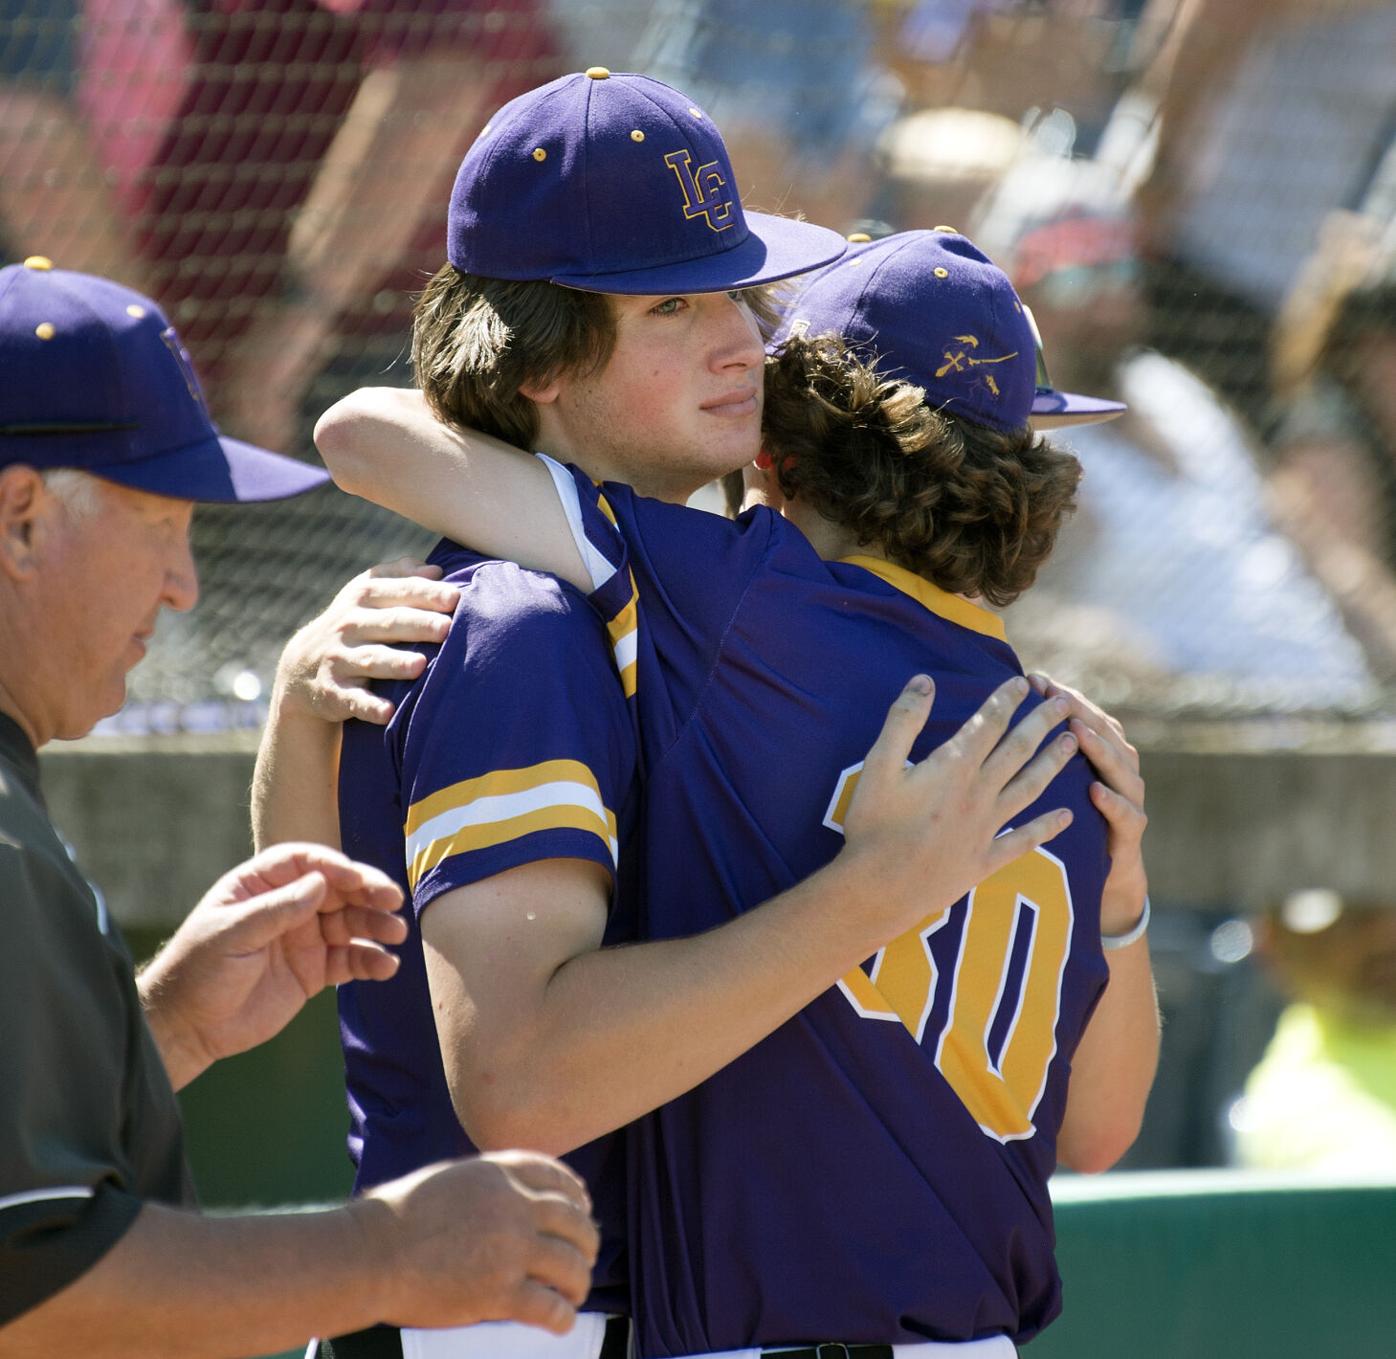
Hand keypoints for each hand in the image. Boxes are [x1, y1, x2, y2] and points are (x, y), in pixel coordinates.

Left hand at [139, 843, 407, 1088]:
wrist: (188, 1027)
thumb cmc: (197, 971)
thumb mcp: (231, 934)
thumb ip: (276, 910)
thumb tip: (321, 883)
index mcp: (261, 886)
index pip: (304, 862)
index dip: (333, 866)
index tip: (356, 880)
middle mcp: (288, 906)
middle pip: (337, 890)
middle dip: (367, 893)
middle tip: (393, 900)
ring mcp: (304, 938)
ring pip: (351, 923)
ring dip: (376, 926)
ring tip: (397, 934)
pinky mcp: (314, 971)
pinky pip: (350, 960)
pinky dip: (370, 961)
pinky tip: (386, 966)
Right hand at [275, 559, 459, 724]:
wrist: (301, 667)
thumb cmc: (354, 625)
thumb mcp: (367, 595)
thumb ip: (400, 577)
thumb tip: (436, 570)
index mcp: (362, 597)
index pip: (398, 591)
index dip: (426, 593)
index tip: (455, 598)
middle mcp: (349, 625)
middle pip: (389, 624)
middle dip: (418, 625)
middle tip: (446, 628)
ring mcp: (338, 659)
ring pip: (371, 660)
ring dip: (395, 664)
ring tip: (420, 665)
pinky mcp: (333, 692)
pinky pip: (353, 700)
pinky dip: (369, 707)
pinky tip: (388, 713)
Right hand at [356, 1152, 600, 1333]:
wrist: (372, 1253)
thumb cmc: (402, 1216)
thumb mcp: (454, 1178)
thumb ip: (492, 1182)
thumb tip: (520, 1195)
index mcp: (500, 1173)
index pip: (558, 1177)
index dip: (578, 1195)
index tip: (584, 1208)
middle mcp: (513, 1206)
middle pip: (574, 1221)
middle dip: (587, 1240)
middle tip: (586, 1255)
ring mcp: (509, 1249)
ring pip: (571, 1265)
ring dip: (580, 1281)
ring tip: (575, 1291)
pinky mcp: (499, 1292)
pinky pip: (549, 1307)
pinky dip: (562, 1317)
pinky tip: (562, 1321)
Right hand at [843, 675, 1078, 929]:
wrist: (879, 887)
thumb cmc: (873, 824)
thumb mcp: (878, 765)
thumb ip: (903, 720)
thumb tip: (924, 681)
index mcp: (953, 767)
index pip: (988, 723)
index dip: (1006, 700)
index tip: (1024, 682)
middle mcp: (978, 793)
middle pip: (1018, 749)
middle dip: (1043, 722)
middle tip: (1065, 702)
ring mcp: (986, 827)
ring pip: (1030, 787)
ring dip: (1053, 763)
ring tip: (1073, 743)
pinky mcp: (985, 859)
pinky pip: (1024, 839)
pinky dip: (1047, 827)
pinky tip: (1067, 816)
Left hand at [1028, 673, 1147, 933]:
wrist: (1101, 875)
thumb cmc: (1072, 818)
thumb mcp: (1054, 780)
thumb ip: (1037, 746)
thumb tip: (993, 710)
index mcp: (1098, 753)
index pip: (1083, 714)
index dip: (1061, 696)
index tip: (1033, 679)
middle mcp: (1118, 771)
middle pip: (1104, 733)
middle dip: (1081, 712)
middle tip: (1058, 696)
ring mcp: (1128, 801)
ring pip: (1121, 768)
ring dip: (1101, 749)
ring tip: (1078, 732)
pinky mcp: (1128, 835)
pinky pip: (1126, 817)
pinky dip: (1113, 803)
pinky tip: (1095, 791)